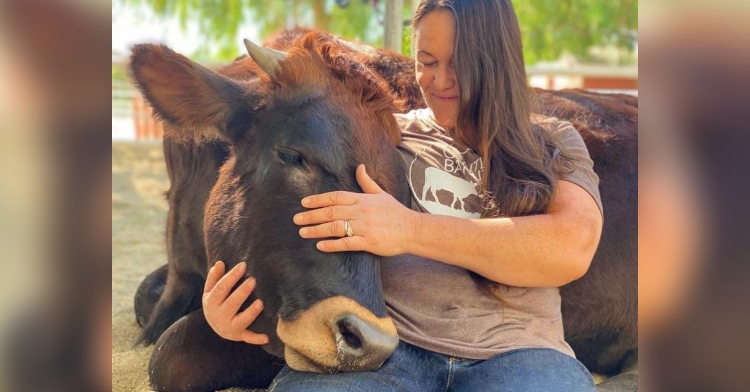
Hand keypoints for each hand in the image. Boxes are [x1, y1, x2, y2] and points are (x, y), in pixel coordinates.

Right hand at [202, 261, 268, 344]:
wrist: (215, 327)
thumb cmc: (216, 303)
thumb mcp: (210, 291)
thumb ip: (214, 278)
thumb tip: (220, 263)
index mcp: (211, 302)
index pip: (221, 288)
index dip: (232, 277)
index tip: (243, 265)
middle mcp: (219, 316)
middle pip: (231, 303)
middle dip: (242, 292)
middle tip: (253, 280)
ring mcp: (229, 327)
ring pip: (241, 321)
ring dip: (251, 313)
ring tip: (261, 302)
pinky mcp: (239, 335)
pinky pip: (248, 338)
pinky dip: (256, 339)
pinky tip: (266, 337)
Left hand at [293, 164, 417, 255]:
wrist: (412, 229)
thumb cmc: (395, 212)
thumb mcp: (381, 194)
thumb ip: (367, 182)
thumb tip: (359, 167)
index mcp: (362, 199)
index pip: (335, 197)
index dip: (318, 200)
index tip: (304, 203)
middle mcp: (361, 211)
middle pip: (331, 212)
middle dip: (311, 215)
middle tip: (296, 219)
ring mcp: (364, 227)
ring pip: (336, 227)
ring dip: (317, 230)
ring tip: (303, 232)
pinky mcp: (368, 242)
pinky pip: (347, 243)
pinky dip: (332, 244)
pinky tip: (320, 246)